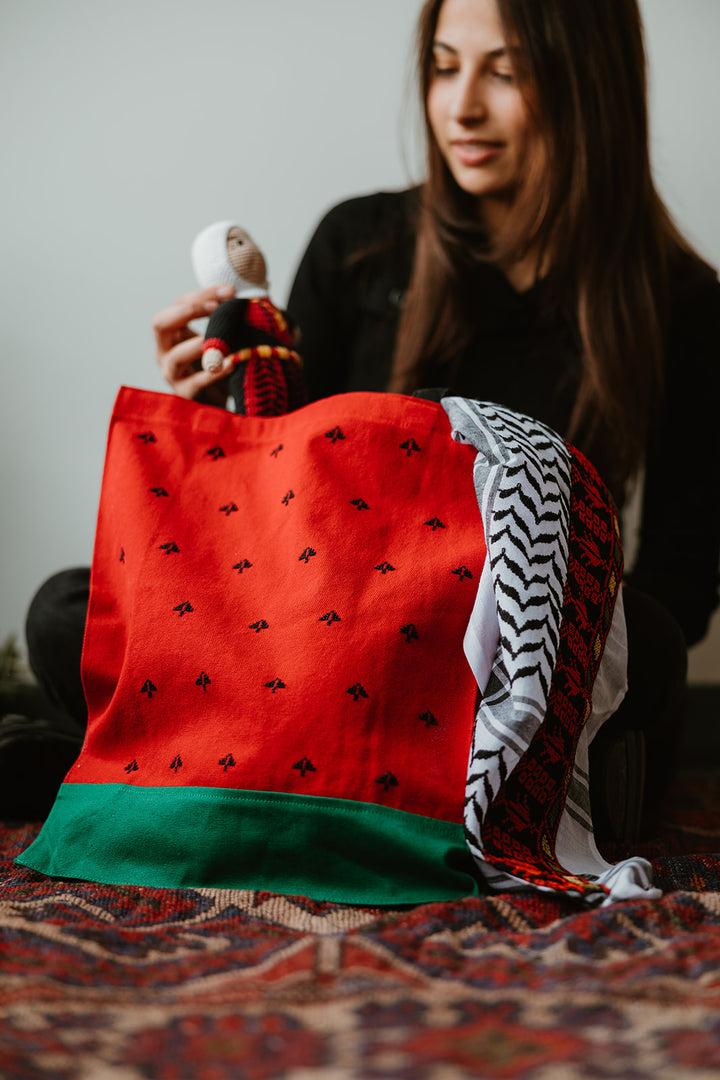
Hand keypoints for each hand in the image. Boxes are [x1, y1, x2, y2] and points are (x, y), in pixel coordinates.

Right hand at [153, 285, 233, 405]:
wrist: (223, 405)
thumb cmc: (224, 367)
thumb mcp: (226, 339)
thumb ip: (234, 321)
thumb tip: (261, 299)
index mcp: (174, 333)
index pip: (179, 304)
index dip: (202, 294)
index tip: (230, 292)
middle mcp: (166, 351)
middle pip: (160, 323)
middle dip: (189, 311)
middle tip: (216, 307)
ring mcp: (173, 375)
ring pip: (175, 357)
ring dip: (198, 345)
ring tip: (220, 339)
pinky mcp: (185, 396)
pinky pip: (195, 383)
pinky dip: (214, 373)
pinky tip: (231, 363)